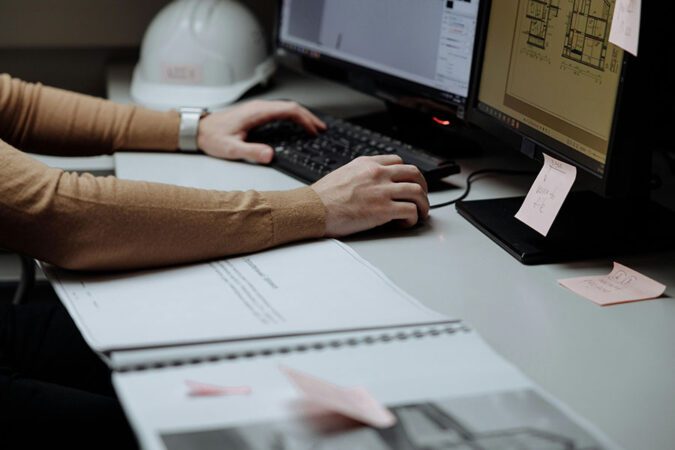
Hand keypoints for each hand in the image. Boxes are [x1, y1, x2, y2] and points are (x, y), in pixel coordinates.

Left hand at [197, 100, 325, 163]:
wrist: (198, 130)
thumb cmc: (212, 137)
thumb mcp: (231, 149)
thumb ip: (251, 151)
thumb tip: (270, 155)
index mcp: (257, 112)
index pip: (289, 110)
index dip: (305, 119)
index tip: (315, 130)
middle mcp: (259, 108)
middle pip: (291, 107)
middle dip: (308, 117)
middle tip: (321, 129)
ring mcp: (257, 109)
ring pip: (286, 108)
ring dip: (301, 116)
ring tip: (313, 127)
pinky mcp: (255, 114)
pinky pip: (279, 112)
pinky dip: (292, 117)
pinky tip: (294, 126)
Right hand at [311, 155, 429, 236]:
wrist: (313, 209)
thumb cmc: (323, 197)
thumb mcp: (343, 173)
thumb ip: (361, 174)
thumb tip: (371, 183)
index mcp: (367, 164)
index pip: (398, 161)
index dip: (408, 174)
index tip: (409, 182)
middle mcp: (378, 173)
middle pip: (414, 173)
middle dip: (422, 186)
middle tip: (422, 198)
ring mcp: (382, 191)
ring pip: (417, 192)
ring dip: (423, 204)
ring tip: (420, 213)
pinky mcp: (383, 210)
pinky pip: (410, 211)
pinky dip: (413, 218)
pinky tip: (406, 223)